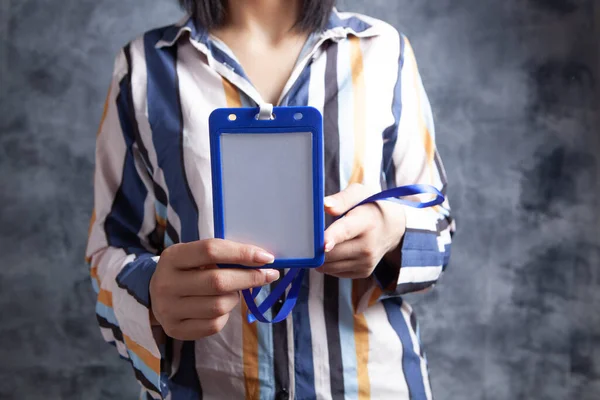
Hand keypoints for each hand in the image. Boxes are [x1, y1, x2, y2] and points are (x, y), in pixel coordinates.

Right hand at [149, 239, 279, 339]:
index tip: (267, 257)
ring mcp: (168, 309)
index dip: (242, 253)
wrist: (155, 295)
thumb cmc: (187, 270)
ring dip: (235, 298)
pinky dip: (225, 315)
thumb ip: (223, 256)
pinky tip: (222, 307)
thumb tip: (262, 260)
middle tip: (268, 275)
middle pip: (218, 281)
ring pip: (219, 306)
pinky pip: (214, 325)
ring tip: (233, 292)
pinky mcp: (175, 330)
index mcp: (172, 257)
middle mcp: (166, 283)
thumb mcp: (195, 256)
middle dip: (249, 278)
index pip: (211, 250)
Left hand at [318, 183, 405, 278]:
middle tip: (312, 236)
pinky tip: (336, 250)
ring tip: (327, 241)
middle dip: (316, 247)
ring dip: (321, 257)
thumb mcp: (360, 194)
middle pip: (332, 253)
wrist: (392, 227)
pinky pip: (334, 272)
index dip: (332, 237)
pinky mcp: (363, 272)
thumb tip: (325, 205)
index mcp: (365, 222)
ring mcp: (366, 262)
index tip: (323, 244)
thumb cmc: (370, 206)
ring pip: (329, 266)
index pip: (346, 231)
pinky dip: (330, 264)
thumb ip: (342, 199)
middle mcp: (367, 246)